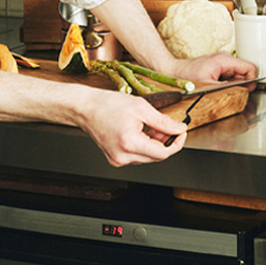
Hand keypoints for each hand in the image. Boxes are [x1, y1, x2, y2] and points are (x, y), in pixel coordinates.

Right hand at [76, 88, 190, 165]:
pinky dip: (143, 146)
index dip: (176, 143)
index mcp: (130, 143)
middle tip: (166, 126)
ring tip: (150, 127)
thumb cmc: (107, 105)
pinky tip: (140, 132)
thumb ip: (163, 121)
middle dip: (165, 141)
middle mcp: (123, 156)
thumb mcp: (141, 107)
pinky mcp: (115, 159)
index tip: (181, 132)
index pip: (163, 153)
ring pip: (148, 157)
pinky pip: (137, 156)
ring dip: (154, 144)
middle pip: (156, 156)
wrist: (85, 108)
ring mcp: (117, 159)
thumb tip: (179, 128)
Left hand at [166, 53, 257, 85]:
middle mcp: (225, 58)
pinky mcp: (218, 66)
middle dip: (241, 84)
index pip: (250, 68)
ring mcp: (222, 62)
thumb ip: (228, 87)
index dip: (252, 80)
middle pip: (244, 73)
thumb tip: (244, 90)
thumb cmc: (187, 76)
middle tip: (230, 92)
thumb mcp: (209, 85)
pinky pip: (230, 76)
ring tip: (219, 88)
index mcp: (224, 60)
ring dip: (233, 84)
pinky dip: (227, 83)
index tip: (248, 90)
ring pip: (238, 76)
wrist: (174, 72)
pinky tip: (217, 86)